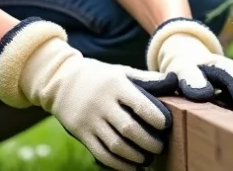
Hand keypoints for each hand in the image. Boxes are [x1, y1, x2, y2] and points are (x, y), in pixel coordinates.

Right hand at [0, 18, 178, 169]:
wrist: (60, 80)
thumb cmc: (99, 77)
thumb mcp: (120, 72)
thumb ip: (145, 79)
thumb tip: (173, 82)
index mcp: (115, 85)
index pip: (139, 104)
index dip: (156, 118)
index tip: (166, 125)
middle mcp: (102, 103)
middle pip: (129, 129)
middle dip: (149, 142)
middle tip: (160, 147)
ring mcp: (90, 120)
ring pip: (116, 145)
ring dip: (136, 156)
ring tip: (147, 158)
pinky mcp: (81, 133)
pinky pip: (102, 154)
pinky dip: (119, 164)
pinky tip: (132, 166)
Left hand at [146, 17, 232, 115]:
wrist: (182, 54)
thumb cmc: (171, 81)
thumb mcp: (164, 86)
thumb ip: (167, 98)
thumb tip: (166, 119)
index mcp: (182, 67)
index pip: (187, 72)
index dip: (194, 81)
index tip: (200, 94)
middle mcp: (205, 63)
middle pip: (222, 69)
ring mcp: (222, 65)